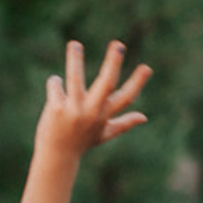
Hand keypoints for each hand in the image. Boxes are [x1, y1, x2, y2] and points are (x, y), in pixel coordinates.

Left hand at [36, 40, 150, 161]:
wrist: (56, 158)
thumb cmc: (80, 143)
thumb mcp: (102, 134)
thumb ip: (123, 124)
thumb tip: (144, 117)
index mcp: (104, 115)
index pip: (125, 98)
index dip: (137, 83)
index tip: (147, 68)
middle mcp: (91, 112)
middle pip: (106, 84)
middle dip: (113, 64)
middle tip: (118, 45)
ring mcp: (73, 110)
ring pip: (75, 79)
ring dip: (75, 60)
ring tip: (75, 44)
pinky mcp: (56, 109)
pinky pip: (56, 84)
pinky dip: (55, 84)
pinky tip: (55, 92)